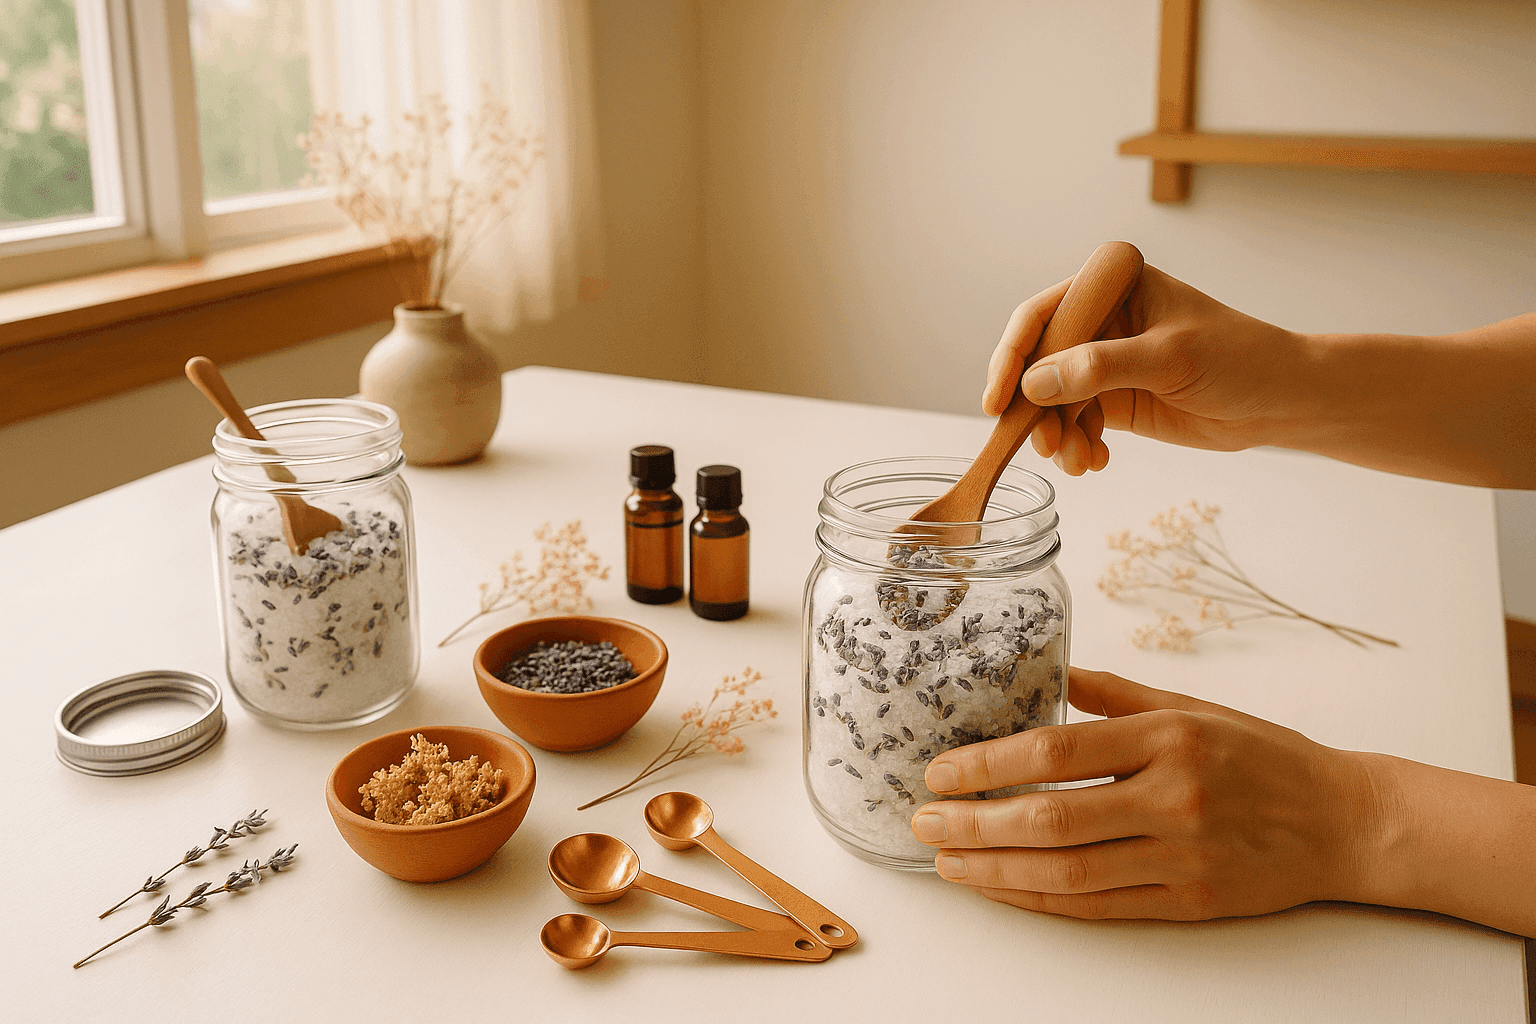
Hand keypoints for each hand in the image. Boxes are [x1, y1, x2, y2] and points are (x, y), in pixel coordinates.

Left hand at [909, 667, 1387, 920]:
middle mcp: (1172, 797)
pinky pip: (1098, 907)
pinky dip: (1041, 901)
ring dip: (996, 870)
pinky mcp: (1190, 902)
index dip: (988, 765)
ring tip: (948, 862)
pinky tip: (1003, 891)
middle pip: (1050, 817)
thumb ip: (1117, 695)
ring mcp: (1182, 855)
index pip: (1056, 752)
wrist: (1344, 821)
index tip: (939, 772)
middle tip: (925, 823)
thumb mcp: (1193, 706)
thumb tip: (1054, 673)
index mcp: (1167, 737)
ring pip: (1067, 871)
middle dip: (975, 823)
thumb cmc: (1263, 756)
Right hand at [981, 266, 1306, 475]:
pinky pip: (1073, 424)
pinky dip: (1075, 446)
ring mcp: (1104, 362)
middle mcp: (1101, 321)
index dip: (1012, 357)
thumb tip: (1033, 385)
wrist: (1282, 401)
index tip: (997, 401)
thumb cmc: (1240, 359)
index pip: (1042, 316)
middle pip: (1038, 363)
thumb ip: (1099, 368)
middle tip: (1043, 444)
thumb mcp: (1168, 357)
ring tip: (1077, 461)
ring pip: (1052, 401)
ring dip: (1056, 435)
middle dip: (1035, 409)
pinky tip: (1093, 462)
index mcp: (1112, 287)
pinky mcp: (1113, 399)